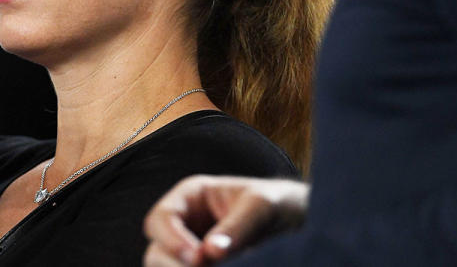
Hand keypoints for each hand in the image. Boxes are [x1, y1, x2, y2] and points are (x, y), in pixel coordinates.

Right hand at [143, 175, 308, 265]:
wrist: (300, 223)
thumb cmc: (280, 204)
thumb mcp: (262, 206)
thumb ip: (238, 226)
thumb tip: (211, 252)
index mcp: (190, 198)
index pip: (160, 218)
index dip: (171, 240)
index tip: (198, 259)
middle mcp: (184, 226)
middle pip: (156, 252)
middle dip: (175, 266)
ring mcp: (191, 253)